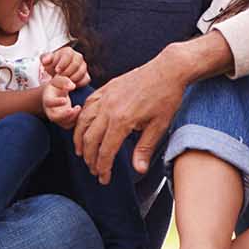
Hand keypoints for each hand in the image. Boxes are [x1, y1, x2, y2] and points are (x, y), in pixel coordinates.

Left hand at [41, 45, 89, 87]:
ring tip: (64, 81)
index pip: (68, 55)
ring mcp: (83, 66)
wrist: (57, 72)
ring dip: (72, 78)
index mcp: (68, 51)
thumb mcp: (46, 60)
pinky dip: (79, 83)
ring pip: (82, 71)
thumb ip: (45, 58)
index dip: (62, 63)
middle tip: (60, 77)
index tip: (57, 70)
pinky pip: (86, 79)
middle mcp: (78, 57)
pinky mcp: (86, 75)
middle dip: (67, 72)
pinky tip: (71, 84)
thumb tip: (45, 60)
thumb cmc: (53, 65)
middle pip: (76, 64)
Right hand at [41, 74, 79, 126]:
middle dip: (64, 115)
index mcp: (47, 99)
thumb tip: (72, 86)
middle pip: (54, 117)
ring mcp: (57, 117)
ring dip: (72, 117)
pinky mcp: (64, 121)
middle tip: (73, 109)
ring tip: (78, 107)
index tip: (65, 100)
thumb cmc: (57, 86)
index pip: (49, 103)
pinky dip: (75, 121)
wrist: (55, 94)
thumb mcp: (58, 80)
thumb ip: (64, 81)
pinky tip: (80, 111)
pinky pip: (69, 125)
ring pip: (63, 123)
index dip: (56, 102)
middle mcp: (50, 110)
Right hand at [74, 48, 188, 180]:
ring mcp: (105, 96)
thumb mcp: (159, 126)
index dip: (103, 168)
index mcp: (122, 121)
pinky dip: (81, 118)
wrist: (168, 69)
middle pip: (89, 139)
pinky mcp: (106, 88)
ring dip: (79, 139)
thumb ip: (144, 148)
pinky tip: (83, 126)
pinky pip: (87, 105)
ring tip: (81, 152)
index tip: (103, 178)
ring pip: (83, 122)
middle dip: (89, 158)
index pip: (105, 151)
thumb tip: (138, 170)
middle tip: (93, 169)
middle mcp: (108, 108)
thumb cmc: (166, 97)